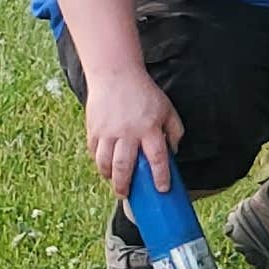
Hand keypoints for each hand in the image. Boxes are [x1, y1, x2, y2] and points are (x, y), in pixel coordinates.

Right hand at [83, 62, 184, 197]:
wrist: (116, 74)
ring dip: (109, 177)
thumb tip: (173, 152)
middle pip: (124, 166)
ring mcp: (108, 131)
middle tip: (126, 194)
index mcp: (150, 128)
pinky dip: (98, 162)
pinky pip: (94, 152)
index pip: (157, 158)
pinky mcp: (94, 128)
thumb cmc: (144, 93)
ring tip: (113, 182)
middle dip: (124, 185)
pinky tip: (104, 165)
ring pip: (105, 163)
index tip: (162, 189)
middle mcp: (128, 132)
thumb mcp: (167, 109)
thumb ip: (175, 130)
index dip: (160, 176)